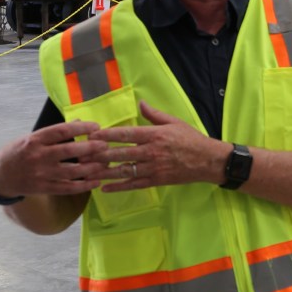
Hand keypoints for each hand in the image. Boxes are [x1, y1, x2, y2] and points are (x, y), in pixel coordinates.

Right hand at [0, 121, 113, 196]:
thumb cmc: (18, 152)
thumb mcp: (31, 138)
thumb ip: (54, 132)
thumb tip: (79, 121)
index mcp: (34, 140)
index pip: (61, 131)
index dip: (80, 128)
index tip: (96, 126)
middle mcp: (38, 156)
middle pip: (69, 151)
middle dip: (90, 148)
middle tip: (105, 145)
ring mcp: (41, 174)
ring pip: (71, 171)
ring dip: (91, 168)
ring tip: (105, 163)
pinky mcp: (44, 188)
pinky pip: (68, 188)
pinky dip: (84, 186)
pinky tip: (96, 182)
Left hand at [90, 101, 227, 191]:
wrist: (208, 161)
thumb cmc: (191, 139)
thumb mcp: (174, 122)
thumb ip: (154, 114)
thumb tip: (140, 103)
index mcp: (154, 135)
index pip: (125, 134)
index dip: (107, 135)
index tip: (92, 136)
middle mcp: (151, 151)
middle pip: (120, 153)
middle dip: (99, 155)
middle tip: (82, 156)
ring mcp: (153, 168)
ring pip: (123, 170)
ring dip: (104, 172)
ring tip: (88, 173)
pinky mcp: (156, 181)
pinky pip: (133, 184)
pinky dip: (118, 187)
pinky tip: (104, 188)